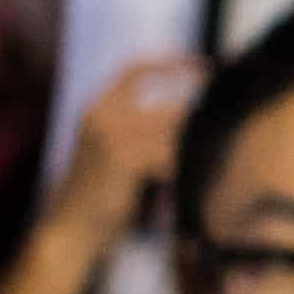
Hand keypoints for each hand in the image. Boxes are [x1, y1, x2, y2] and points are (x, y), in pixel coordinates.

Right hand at [48, 55, 203, 246]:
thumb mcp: (116, 153)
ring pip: (174, 134)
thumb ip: (142, 131)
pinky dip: (179, 175)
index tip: (205, 66)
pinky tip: (176, 194)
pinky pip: (170, 157)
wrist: (70, 230)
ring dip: (190, 158)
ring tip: (195, 177)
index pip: (135, 69)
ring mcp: (112, 132)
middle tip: (223, 137)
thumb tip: (191, 114)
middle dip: (198, 126)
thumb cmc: (98, 198)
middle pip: (169, 110)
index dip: (171, 63)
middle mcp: (101, 113)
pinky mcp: (124, 156)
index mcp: (96, 107)